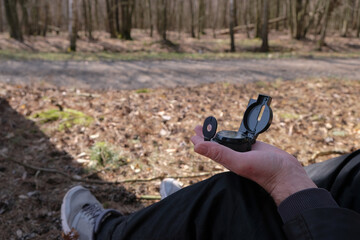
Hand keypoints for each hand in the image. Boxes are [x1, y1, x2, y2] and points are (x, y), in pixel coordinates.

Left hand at [191, 125, 316, 205]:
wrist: (287, 173)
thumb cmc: (265, 171)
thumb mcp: (240, 161)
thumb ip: (220, 154)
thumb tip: (197, 147)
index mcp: (227, 159)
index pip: (210, 148)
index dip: (200, 140)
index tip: (194, 132)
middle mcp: (234, 155)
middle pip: (216, 143)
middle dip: (206, 135)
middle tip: (198, 127)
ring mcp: (244, 151)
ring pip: (228, 141)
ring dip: (218, 134)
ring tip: (211, 128)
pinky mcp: (254, 147)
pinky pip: (241, 138)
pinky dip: (235, 133)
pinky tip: (233, 131)